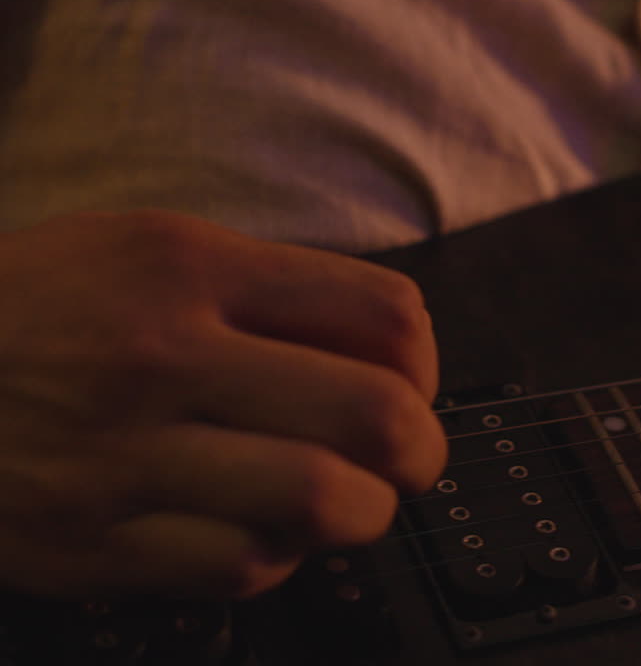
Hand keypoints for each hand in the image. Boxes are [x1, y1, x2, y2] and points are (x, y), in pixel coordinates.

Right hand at [0, 210, 445, 599]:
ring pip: (323, 502)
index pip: (384, 315)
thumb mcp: (141, 249)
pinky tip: (259, 532)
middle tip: (407, 461)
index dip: (425, 365)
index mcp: (188, 267)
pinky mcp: (90, 544)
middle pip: (376, 415)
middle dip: (421, 452)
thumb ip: (265, 288)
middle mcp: (163, 355)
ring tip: (340, 501)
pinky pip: (242, 567)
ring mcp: (124, 455)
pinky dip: (277, 558)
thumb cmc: (34, 312)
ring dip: (361, 512)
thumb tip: (389, 350)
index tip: (408, 386)